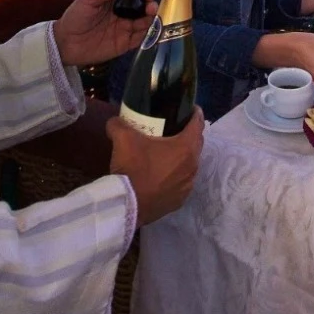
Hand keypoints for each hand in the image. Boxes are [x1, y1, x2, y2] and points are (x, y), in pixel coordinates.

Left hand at [53, 0, 157, 65]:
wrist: (65, 43)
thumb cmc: (75, 17)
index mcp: (114, 1)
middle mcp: (122, 14)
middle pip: (142, 7)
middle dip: (150, 3)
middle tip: (150, 2)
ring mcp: (124, 29)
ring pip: (144, 22)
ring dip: (151, 17)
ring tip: (150, 12)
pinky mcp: (124, 44)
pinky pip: (140, 38)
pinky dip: (147, 33)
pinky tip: (148, 28)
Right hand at [107, 107, 204, 224]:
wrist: (127, 205)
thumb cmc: (132, 168)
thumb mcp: (123, 138)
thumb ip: (119, 124)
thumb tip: (115, 121)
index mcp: (186, 148)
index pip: (198, 124)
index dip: (195, 113)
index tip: (189, 108)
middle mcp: (192, 166)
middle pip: (196, 144)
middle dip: (188, 134)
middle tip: (173, 127)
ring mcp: (187, 185)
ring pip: (190, 164)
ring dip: (182, 156)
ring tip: (167, 151)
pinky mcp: (179, 200)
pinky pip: (182, 182)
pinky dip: (175, 175)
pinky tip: (162, 174)